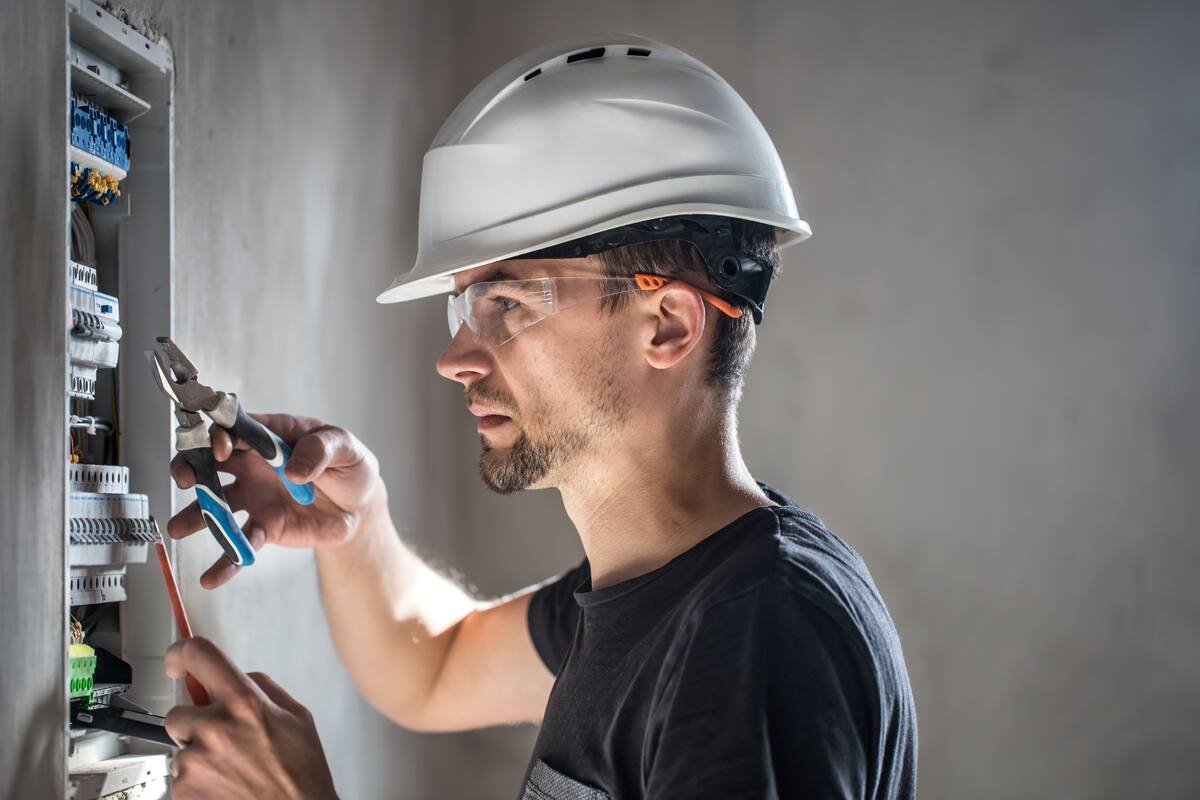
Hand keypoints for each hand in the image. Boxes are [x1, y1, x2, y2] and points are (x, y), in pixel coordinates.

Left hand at [164, 637, 337, 799]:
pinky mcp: (183, 791)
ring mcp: (196, 763)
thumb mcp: (298, 717)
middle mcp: (216, 729)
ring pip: (180, 748)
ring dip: (198, 756)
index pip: (199, 655)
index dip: (181, 652)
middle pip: (178, 712)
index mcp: (245, 703)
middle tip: (221, 740)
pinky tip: (225, 786)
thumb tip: (242, 677)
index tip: (177, 660)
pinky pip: (180, 777)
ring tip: (232, 770)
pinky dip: (197, 781)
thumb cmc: (301, 774)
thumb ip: (265, 690)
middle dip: (194, 724)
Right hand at [167, 413, 384, 587]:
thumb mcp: (346, 448)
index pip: (236, 428)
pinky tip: (211, 578)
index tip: (221, 448)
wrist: (359, 507)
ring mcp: (254, 497)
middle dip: (190, 466)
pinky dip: (226, 562)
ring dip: (194, 514)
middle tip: (184, 478)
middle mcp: (253, 464)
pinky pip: (240, 544)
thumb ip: (322, 450)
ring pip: (215, 504)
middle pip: (209, 461)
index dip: (222, 434)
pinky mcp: (264, 527)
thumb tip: (293, 470)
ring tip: (177, 527)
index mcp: (271, 435)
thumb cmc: (350, 466)